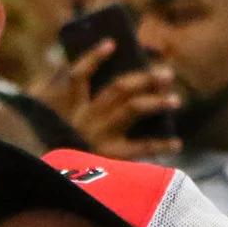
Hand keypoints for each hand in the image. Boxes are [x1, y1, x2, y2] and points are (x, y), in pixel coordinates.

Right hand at [33, 39, 180, 161]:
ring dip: (156, 101)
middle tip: (167, 74)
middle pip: (119, 88)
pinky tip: (177, 143)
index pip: (78, 74)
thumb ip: (62, 98)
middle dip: (145, 78)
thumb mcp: (50, 122)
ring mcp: (99, 135)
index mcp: (68, 105)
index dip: (94, 57)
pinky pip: (141, 148)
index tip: (112, 43)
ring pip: (133, 108)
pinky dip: (161, 145)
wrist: (50, 183)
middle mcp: (86, 116)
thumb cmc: (55, 150)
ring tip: (176, 100)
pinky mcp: (110, 158)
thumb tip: (98, 80)